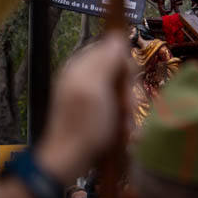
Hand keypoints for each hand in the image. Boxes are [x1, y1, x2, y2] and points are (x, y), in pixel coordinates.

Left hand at [35, 33, 133, 182]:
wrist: (69, 162)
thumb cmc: (84, 125)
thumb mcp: (96, 88)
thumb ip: (107, 60)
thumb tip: (116, 35)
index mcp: (80, 68)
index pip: (110, 49)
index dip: (123, 62)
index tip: (128, 79)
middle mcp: (85, 80)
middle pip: (118, 71)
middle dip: (127, 90)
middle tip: (125, 106)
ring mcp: (90, 99)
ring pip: (121, 92)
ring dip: (128, 109)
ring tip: (124, 125)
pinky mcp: (95, 115)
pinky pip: (116, 109)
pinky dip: (123, 120)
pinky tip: (124, 132)